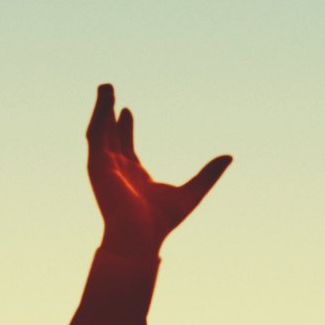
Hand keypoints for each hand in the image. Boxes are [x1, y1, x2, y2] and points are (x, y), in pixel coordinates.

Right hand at [86, 84, 229, 259]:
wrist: (139, 237)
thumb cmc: (162, 222)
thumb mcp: (193, 192)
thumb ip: (209, 174)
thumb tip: (229, 157)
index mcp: (133, 175)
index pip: (125, 146)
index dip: (125, 127)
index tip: (126, 110)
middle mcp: (116, 170)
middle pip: (110, 135)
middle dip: (108, 113)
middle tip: (109, 90)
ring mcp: (104, 167)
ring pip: (100, 131)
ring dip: (101, 109)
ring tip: (106, 87)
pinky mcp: (96, 166)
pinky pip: (95, 136)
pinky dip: (98, 117)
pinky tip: (105, 102)